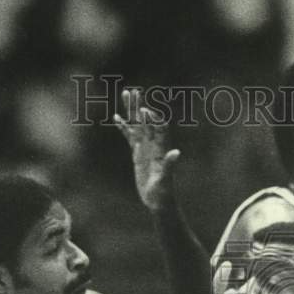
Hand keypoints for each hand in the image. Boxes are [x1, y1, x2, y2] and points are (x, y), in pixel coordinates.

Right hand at [114, 88, 179, 210]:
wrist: (158, 202)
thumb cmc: (164, 193)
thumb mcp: (166, 180)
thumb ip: (170, 165)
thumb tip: (177, 152)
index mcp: (160, 149)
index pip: (157, 129)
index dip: (151, 119)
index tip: (144, 110)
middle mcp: (153, 145)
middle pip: (145, 121)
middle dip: (138, 106)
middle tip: (132, 91)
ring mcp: (145, 148)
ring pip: (137, 125)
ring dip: (131, 110)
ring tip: (126, 94)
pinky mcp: (138, 154)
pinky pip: (130, 137)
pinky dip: (124, 128)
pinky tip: (116, 117)